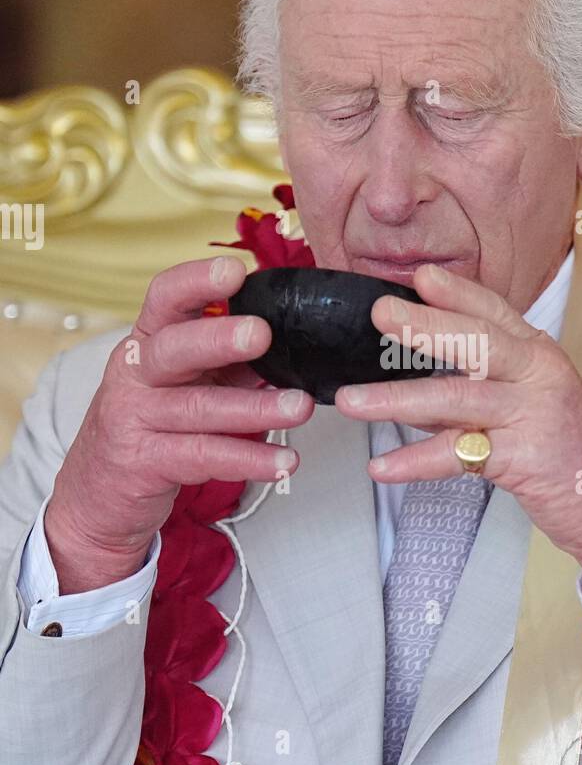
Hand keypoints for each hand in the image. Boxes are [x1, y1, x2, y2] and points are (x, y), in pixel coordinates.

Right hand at [45, 255, 313, 592]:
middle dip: (219, 338)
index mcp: (148, 342)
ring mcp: (134, 418)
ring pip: (198, 408)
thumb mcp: (185, 383)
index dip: (198, 281)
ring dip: (255, 408)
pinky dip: (247, 459)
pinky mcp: (143, 462)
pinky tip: (282, 462)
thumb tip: (293, 343)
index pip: (165, 298)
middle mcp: (136, 374)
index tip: (237, 271)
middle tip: (262, 334)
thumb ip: (230, 363)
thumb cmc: (152, 425)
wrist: (98, 493)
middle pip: (174, 347)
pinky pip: (202, 456)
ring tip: (300, 408)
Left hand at [334, 262, 581, 594]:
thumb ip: (483, 391)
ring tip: (352, 401)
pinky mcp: (526, 460)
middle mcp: (540, 377)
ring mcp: (534, 416)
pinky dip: (415, 462)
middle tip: (379, 314)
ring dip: (397, 400)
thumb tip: (419, 385)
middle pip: (476, 342)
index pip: (495, 313)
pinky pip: (459, 456)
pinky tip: (382, 466)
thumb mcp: (536, 409)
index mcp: (542, 357)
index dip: (457, 293)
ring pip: (457, 399)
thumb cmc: (575, 457)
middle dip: (423, 327)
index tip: (419, 276)